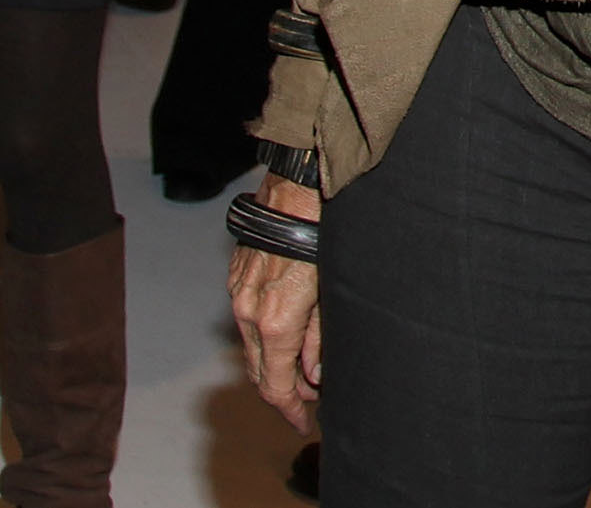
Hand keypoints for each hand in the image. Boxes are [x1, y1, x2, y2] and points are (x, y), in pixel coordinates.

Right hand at [228, 172, 323, 431]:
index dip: (291, 410)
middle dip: (284, 392)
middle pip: (259, 372)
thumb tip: (312, 375)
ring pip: (252, 348)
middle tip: (309, 403)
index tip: (305, 423)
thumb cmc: (326, 234)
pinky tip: (287, 339)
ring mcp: (238, 294)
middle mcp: (248, 313)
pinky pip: (246, 322)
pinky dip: (264, 340)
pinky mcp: (236, 278)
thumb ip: (321, 338)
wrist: (299, 187)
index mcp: (275, 322)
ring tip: (304, 373)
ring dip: (273, 367)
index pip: (276, 385)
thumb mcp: (334, 293)